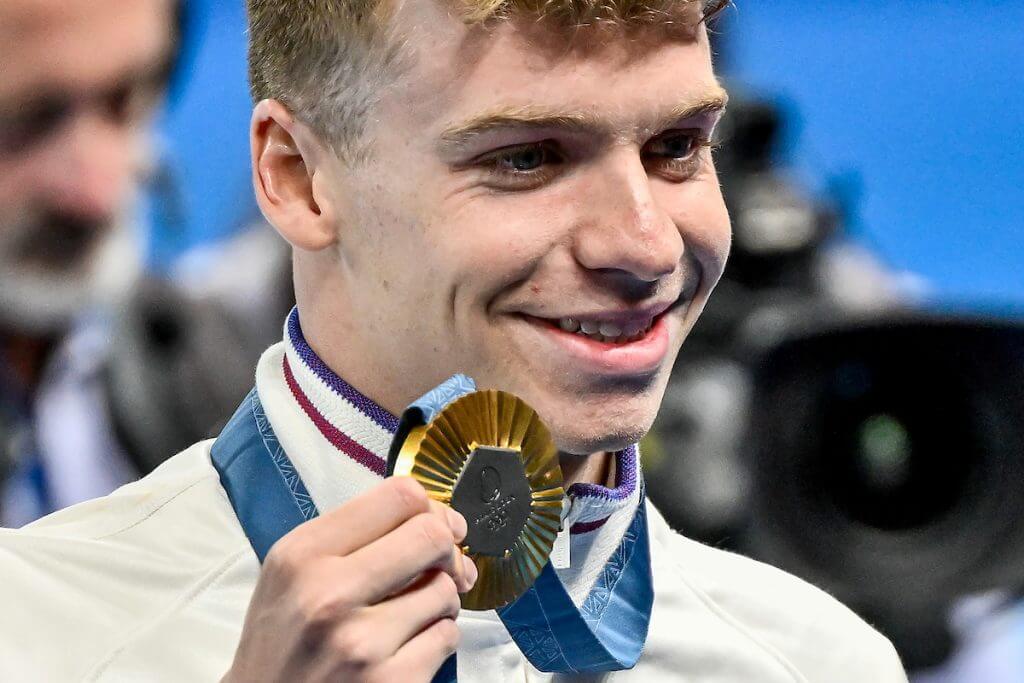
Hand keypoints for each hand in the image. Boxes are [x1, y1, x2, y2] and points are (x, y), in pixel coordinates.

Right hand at [223, 477, 476, 682]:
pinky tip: (410, 645)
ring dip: (442, 599)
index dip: (431, 507)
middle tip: (445, 564)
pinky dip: (437, 638)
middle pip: (431, 536)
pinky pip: (446, 637)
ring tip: (417, 612)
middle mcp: (329, 594)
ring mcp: (361, 642)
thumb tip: (435, 519)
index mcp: (302, 555)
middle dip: (448, 549)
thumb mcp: (291, 576)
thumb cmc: (282, 645)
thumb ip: (352, 537)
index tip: (441, 523)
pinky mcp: (391, 682)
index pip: (398, 497)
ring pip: (446, 590)